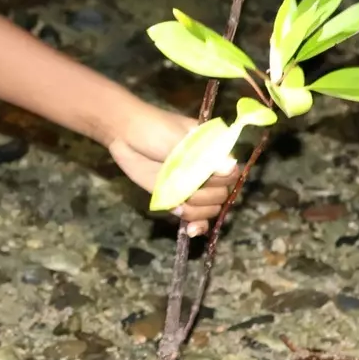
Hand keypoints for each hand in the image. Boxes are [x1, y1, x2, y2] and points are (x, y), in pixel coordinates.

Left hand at [107, 104, 237, 233]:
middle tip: (183, 183)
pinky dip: (197, 226)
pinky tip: (190, 230)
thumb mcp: (177, 138)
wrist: (125, 136)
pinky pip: (197, 218)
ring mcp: (194, 187)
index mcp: (215, 152)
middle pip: (222, 195)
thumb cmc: (154, 129)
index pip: (233, 174)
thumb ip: (201, 155)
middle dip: (203, 194)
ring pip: (210, 209)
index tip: (204, 177)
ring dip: (194, 209)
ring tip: (176, 200)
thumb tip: (230, 166)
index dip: (221, 180)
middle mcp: (209, 171)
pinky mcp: (179, 199)